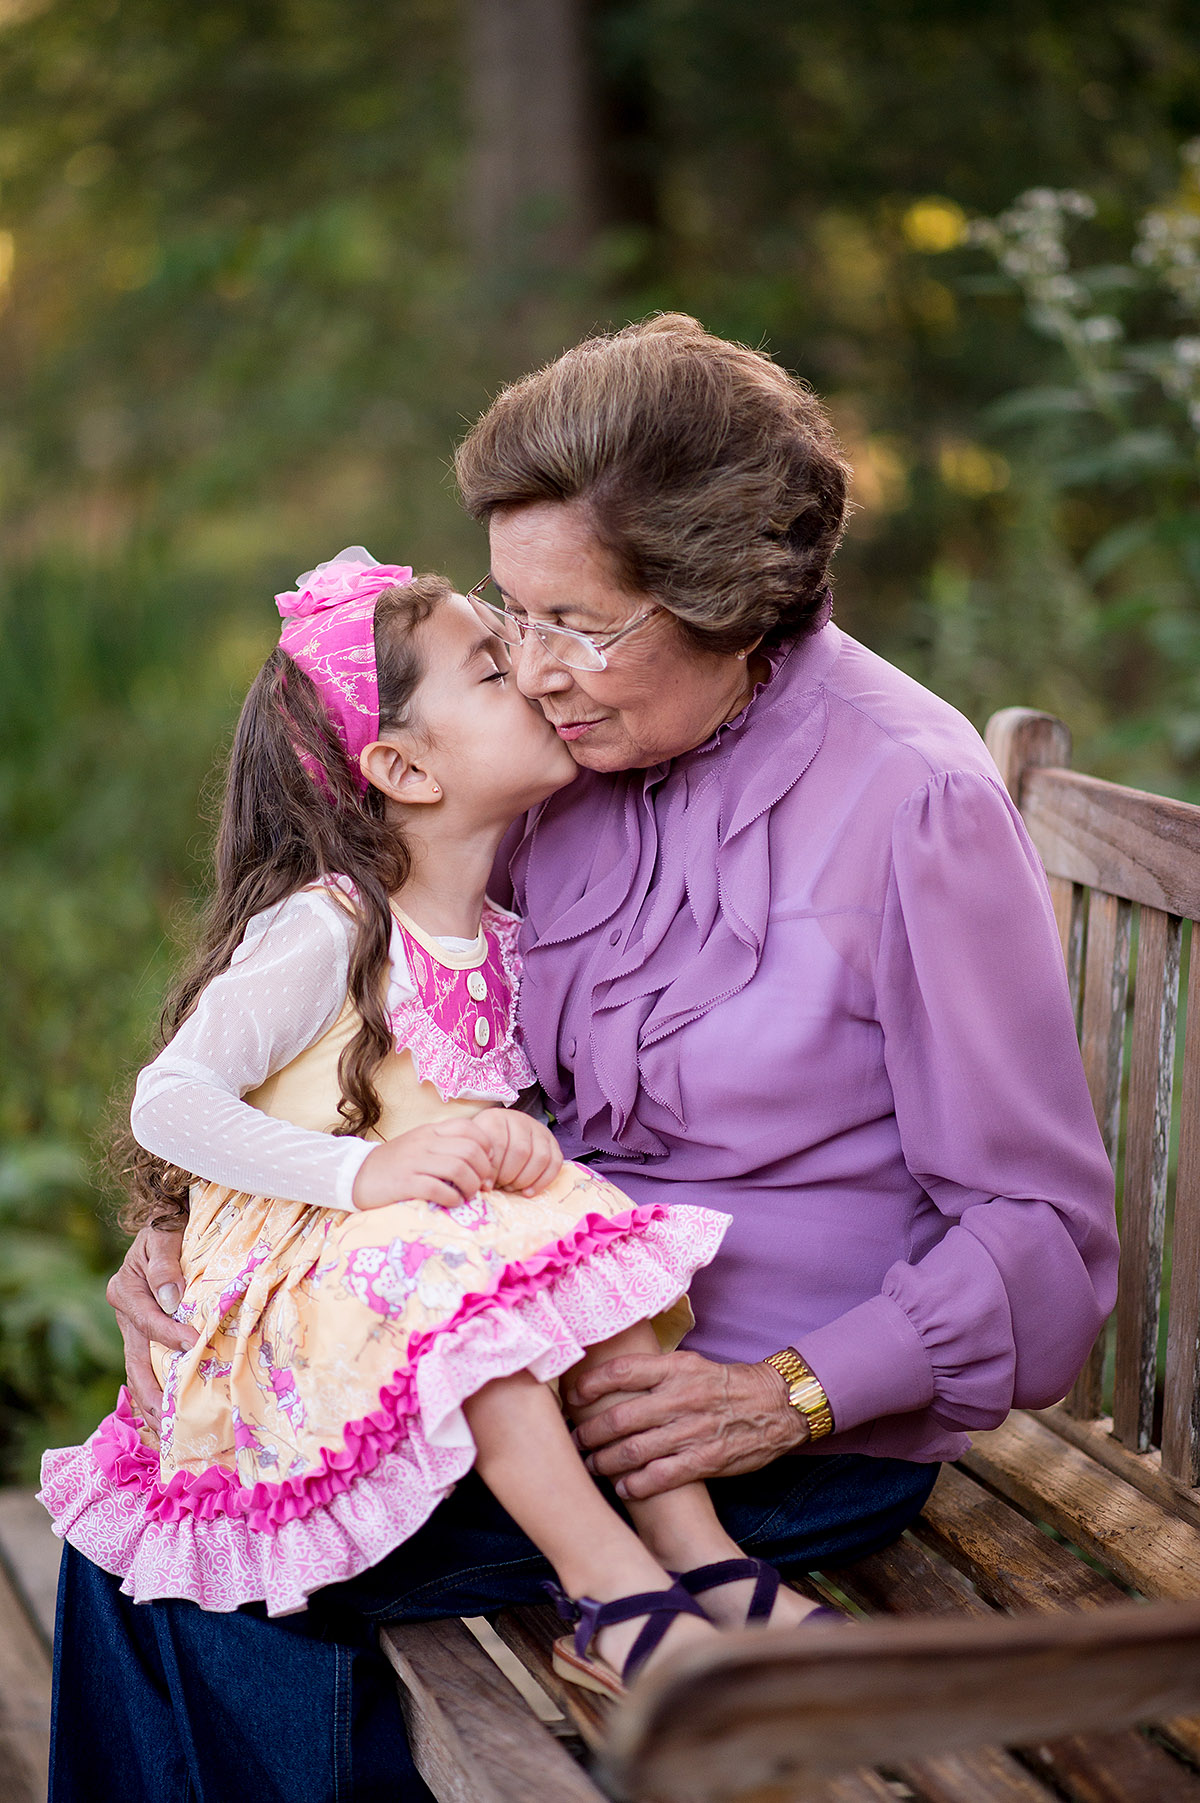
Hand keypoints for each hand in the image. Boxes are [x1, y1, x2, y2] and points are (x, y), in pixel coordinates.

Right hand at [106, 1223, 199, 1431]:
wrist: (170, 1223)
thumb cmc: (170, 1226)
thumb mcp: (164, 1235)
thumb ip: (165, 1264)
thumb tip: (172, 1298)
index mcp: (125, 1290)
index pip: (148, 1321)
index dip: (170, 1336)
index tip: (193, 1345)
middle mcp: (126, 1313)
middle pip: (135, 1362)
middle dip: (151, 1394)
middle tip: (171, 1420)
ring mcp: (135, 1328)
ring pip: (139, 1372)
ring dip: (153, 1401)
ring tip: (169, 1431)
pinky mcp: (147, 1334)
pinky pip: (150, 1367)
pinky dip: (158, 1390)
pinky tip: (170, 1416)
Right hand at [351, 1120, 498, 1209]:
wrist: (355, 1175)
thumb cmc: (395, 1163)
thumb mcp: (421, 1144)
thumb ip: (446, 1145)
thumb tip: (482, 1158)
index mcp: (431, 1130)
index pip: (469, 1128)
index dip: (486, 1146)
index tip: (487, 1163)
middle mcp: (424, 1142)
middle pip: (470, 1150)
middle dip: (483, 1171)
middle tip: (482, 1186)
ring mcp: (414, 1162)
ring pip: (458, 1168)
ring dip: (471, 1186)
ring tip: (467, 1196)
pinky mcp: (405, 1183)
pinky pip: (438, 1189)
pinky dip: (453, 1198)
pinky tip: (452, 1203)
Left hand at [470, 1108, 563, 1193]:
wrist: (499, 1136)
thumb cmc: (484, 1148)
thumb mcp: (475, 1150)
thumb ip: (477, 1164)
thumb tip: (486, 1187)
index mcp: (496, 1118)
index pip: (499, 1142)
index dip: (493, 1169)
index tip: (487, 1185)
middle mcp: (520, 1119)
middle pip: (521, 1151)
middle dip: (509, 1176)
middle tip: (500, 1186)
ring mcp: (539, 1130)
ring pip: (540, 1157)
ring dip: (525, 1179)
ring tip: (511, 1187)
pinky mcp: (552, 1142)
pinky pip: (555, 1163)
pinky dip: (542, 1182)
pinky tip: (527, 1192)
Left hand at [565, 1350, 808, 1498]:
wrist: (774, 1405)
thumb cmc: (722, 1384)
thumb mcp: (689, 1364)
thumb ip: (653, 1370)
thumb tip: (608, 1375)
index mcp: (675, 1369)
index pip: (622, 1372)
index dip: (591, 1385)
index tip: (572, 1397)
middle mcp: (680, 1398)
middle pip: (620, 1417)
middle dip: (590, 1432)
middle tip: (575, 1440)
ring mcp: (692, 1431)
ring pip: (634, 1450)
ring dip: (605, 1461)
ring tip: (592, 1465)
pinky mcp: (706, 1460)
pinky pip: (661, 1476)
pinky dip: (636, 1485)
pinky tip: (623, 1487)